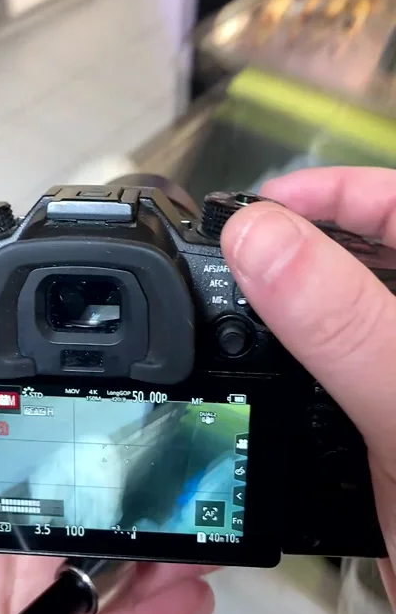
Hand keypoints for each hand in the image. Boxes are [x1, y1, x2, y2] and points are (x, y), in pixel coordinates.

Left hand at [0, 440, 212, 613]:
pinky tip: (184, 598)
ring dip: (166, 558)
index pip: (41, 457)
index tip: (136, 410)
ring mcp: (19, 611)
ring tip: (207, 531)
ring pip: (110, 581)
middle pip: (92, 519)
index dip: (93, 433)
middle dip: (150, 497)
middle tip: (193, 474)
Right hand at [221, 166, 395, 604]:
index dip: (332, 191)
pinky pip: (334, 367)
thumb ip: (345, 323)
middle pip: (367, 252)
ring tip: (237, 298)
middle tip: (234, 249)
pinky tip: (264, 363)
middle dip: (300, 240)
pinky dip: (294, 357)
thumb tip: (262, 240)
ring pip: (344, 310)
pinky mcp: (389, 422)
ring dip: (291, 300)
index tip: (261, 207)